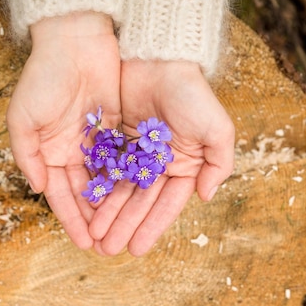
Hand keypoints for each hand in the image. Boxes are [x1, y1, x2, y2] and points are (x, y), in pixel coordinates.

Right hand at [6, 12, 121, 249]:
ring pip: (105, 183)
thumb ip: (27, 156)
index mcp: (48, 153)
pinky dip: (127, 182)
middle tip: (108, 245)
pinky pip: (122, 162)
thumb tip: (38, 188)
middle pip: (84, 195)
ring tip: (124, 231)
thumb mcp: (23, 118)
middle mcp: (71, 153)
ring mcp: (94, 143)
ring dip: (113, 207)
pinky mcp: (115, 130)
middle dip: (95, 220)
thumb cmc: (44, 77)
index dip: (72, 220)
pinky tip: (137, 203)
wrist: (76, 40)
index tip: (84, 243)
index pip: (61, 196)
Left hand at [89, 60, 234, 255]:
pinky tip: (86, 209)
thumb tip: (207, 198)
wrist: (157, 56)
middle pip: (138, 203)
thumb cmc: (191, 92)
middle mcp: (158, 165)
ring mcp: (135, 155)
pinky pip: (103, 171)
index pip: (165, 205)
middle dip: (123, 227)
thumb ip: (219, 164)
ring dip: (107, 215)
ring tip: (94, 237)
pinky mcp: (113, 141)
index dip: (150, 228)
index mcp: (183, 167)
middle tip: (107, 250)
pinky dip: (96, 190)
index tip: (136, 249)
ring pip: (119, 192)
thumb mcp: (217, 127)